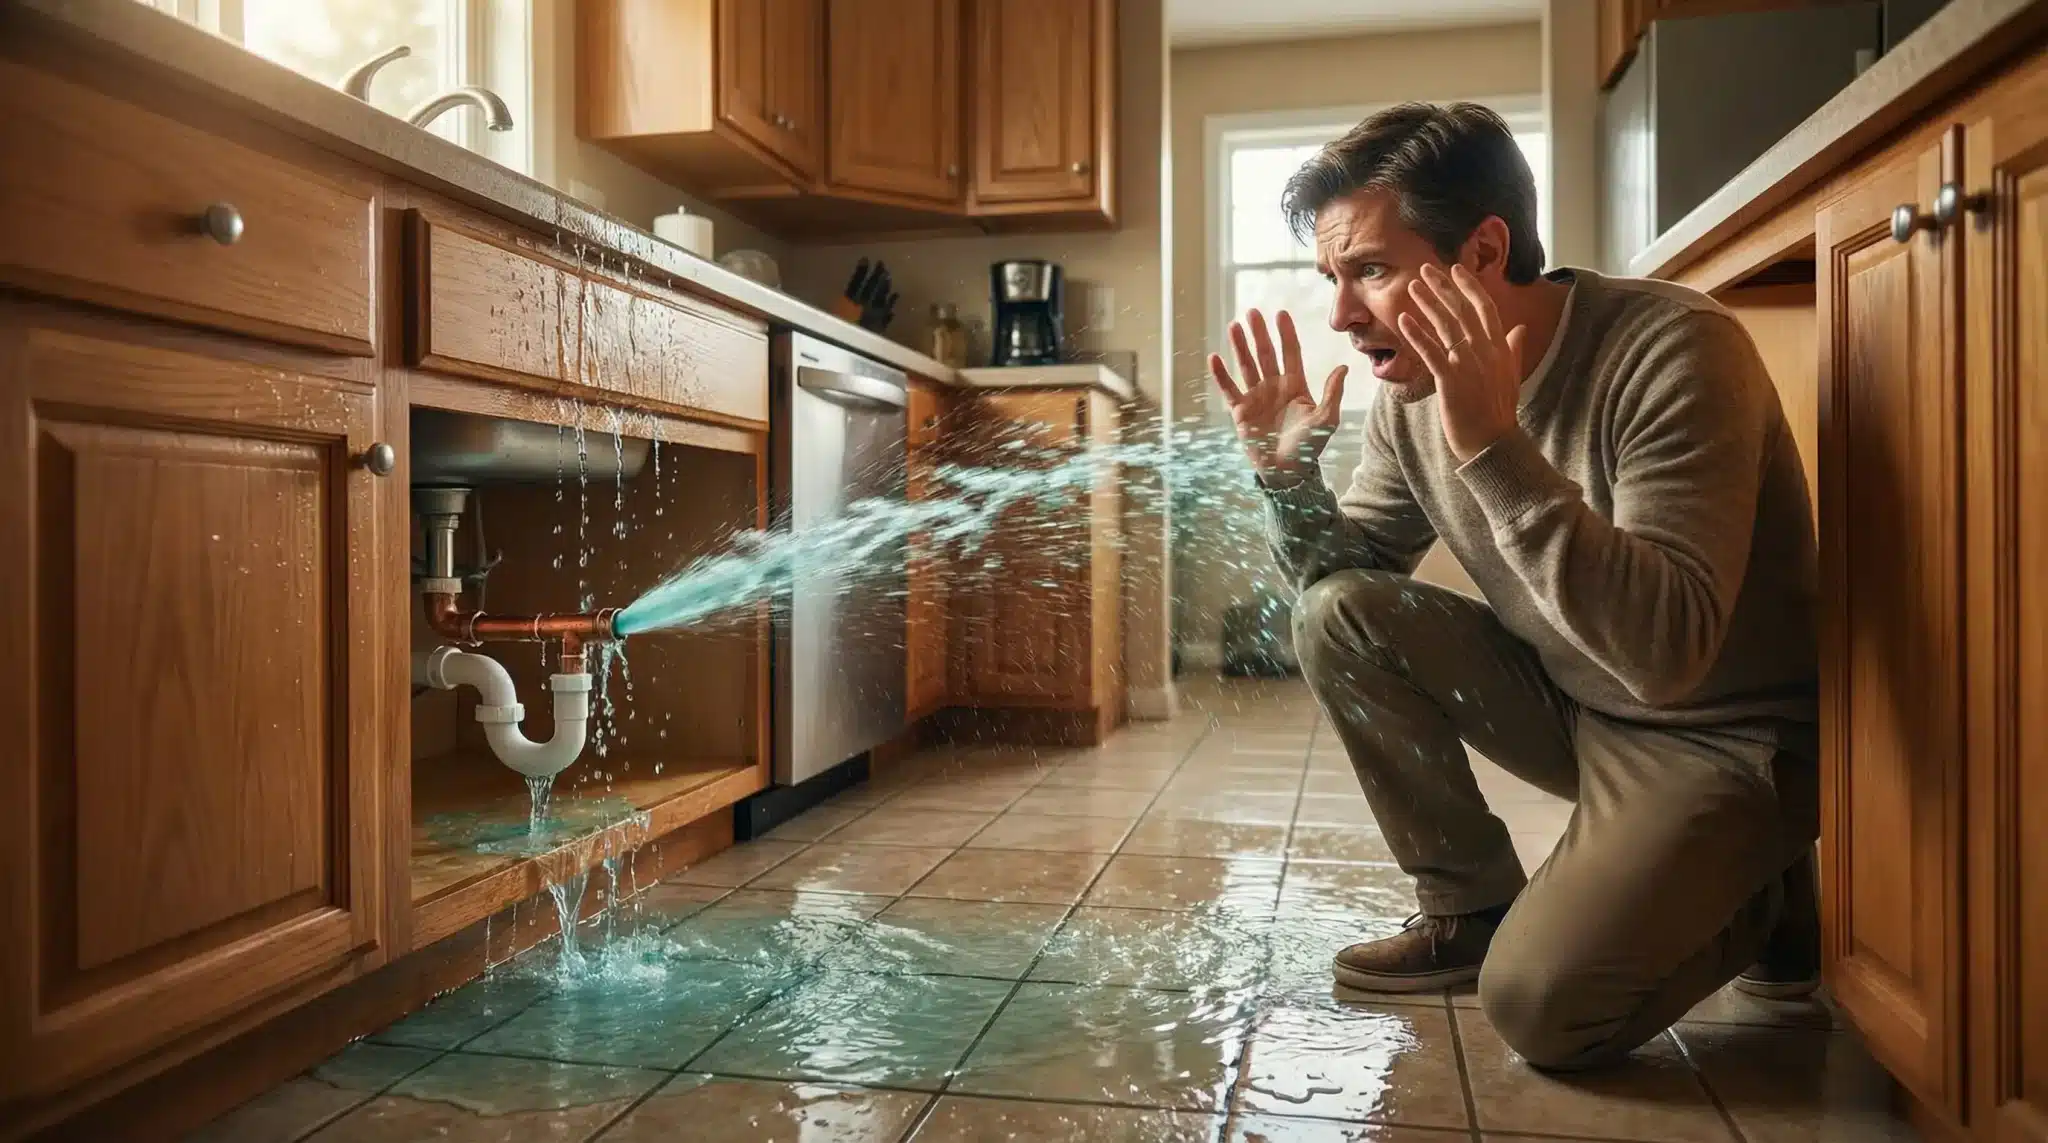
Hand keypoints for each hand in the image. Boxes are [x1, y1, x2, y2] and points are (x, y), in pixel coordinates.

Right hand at [1208, 309, 1347, 482]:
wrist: (1288, 472)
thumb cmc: (1309, 447)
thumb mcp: (1326, 418)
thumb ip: (1333, 392)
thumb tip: (1344, 366)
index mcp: (1295, 386)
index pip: (1290, 353)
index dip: (1286, 334)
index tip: (1281, 314)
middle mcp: (1274, 387)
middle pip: (1266, 354)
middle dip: (1259, 333)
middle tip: (1252, 312)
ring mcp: (1256, 397)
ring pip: (1246, 365)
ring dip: (1240, 346)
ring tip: (1234, 325)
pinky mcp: (1241, 412)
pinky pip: (1229, 389)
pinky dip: (1221, 374)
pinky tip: (1214, 357)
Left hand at [1399, 263, 1528, 462]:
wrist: (1493, 443)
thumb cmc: (1499, 411)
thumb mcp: (1511, 375)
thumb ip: (1513, 349)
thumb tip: (1520, 328)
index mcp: (1499, 348)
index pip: (1485, 308)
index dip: (1469, 287)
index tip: (1456, 269)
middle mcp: (1485, 351)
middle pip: (1463, 311)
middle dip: (1444, 287)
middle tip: (1426, 269)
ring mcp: (1468, 365)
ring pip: (1446, 326)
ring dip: (1428, 304)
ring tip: (1413, 286)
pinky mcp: (1451, 381)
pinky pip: (1431, 352)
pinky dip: (1417, 334)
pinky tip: (1404, 319)